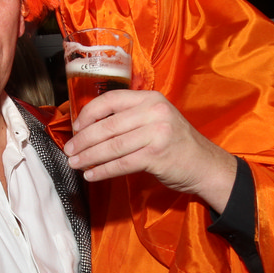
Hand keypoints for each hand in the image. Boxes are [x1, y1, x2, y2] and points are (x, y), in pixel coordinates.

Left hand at [63, 89, 236, 211]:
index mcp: (150, 98)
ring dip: (88, 157)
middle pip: (107, 125)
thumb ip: (130, 118)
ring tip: (75, 163)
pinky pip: (121, 164)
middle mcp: (154, 112)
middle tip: (69, 150)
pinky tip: (92, 174)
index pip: (110, 100)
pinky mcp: (156, 156)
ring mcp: (156, 133)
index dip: (88, 114)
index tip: (76, 128)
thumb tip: (91, 128)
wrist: (205, 164)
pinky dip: (103, 170)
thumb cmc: (176, 143)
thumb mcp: (157, 119)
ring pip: (111, 146)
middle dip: (83, 140)